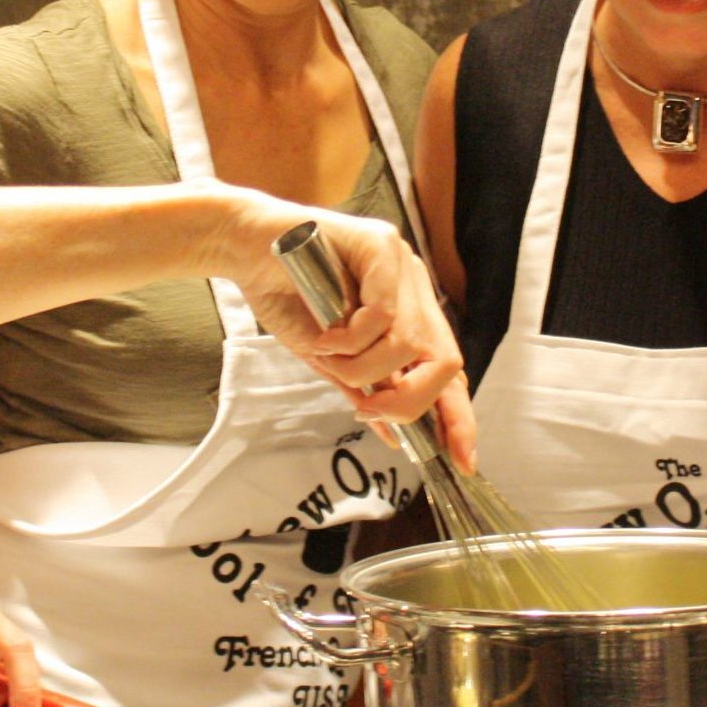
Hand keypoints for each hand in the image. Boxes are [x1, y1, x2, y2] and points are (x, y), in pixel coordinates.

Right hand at [219, 192, 477, 471]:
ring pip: (410, 343)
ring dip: (362, 367)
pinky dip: (350, 338)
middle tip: (367, 410)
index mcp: (408, 312)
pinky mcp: (381, 245)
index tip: (462, 461)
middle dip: (409, 400)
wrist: (244, 248)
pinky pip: (383, 314)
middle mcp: (414, 288)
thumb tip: (394, 436)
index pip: (446, 367)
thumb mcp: (328, 357)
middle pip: (445, 361)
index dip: (458, 416)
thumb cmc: (283, 295)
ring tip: (327, 355)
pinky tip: (324, 333)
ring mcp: (401, 265)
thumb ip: (363, 388)